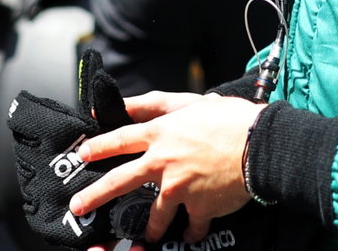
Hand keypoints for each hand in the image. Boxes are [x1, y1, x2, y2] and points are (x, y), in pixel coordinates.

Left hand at [69, 94, 264, 244]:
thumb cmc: (228, 118)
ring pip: (155, 214)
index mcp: (160, 133)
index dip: (98, 147)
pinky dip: (192, 233)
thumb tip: (126, 104)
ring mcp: (179, 188)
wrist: (260, 144)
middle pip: (119, 180)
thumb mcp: (189, 102)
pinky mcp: (199, 208)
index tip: (82, 155)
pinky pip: (191, 227)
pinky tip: (191, 235)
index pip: (120, 140)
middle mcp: (163, 162)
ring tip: (148, 235)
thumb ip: (156, 103)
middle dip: (95, 195)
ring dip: (151, 227)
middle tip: (78, 206)